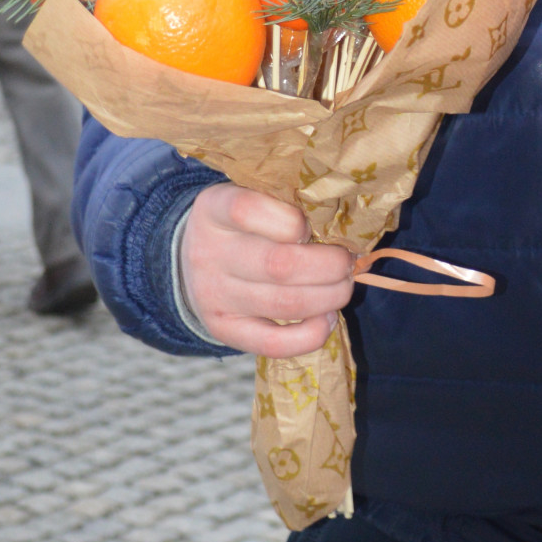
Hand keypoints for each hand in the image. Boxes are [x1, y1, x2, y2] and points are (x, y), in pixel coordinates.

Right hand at [180, 183, 354, 355]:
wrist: (193, 262)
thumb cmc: (242, 224)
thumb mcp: (253, 197)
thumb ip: (287, 204)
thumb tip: (344, 228)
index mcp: (214, 209)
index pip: (246, 210)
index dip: (292, 220)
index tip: (311, 225)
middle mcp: (208, 253)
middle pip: (279, 265)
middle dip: (330, 265)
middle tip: (348, 260)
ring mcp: (213, 296)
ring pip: (284, 303)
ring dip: (329, 296)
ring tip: (344, 285)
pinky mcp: (224, 329)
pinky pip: (273, 343)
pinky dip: (311, 335)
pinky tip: (328, 318)